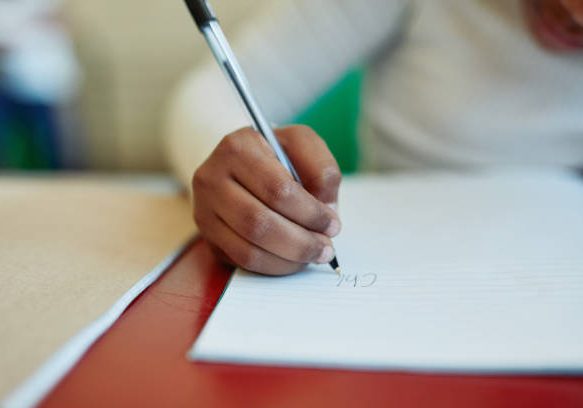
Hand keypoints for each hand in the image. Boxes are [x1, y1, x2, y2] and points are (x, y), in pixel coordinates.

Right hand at [193, 126, 341, 275]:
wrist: (241, 164)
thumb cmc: (276, 154)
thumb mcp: (303, 145)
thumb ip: (322, 169)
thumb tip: (326, 209)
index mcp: (238, 148)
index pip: (277, 190)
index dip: (310, 213)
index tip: (333, 224)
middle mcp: (212, 178)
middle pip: (258, 223)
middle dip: (300, 242)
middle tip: (326, 248)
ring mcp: (204, 209)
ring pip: (248, 248)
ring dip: (288, 259)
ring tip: (313, 255)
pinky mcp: (207, 235)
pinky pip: (242, 261)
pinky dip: (273, 267)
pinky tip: (293, 260)